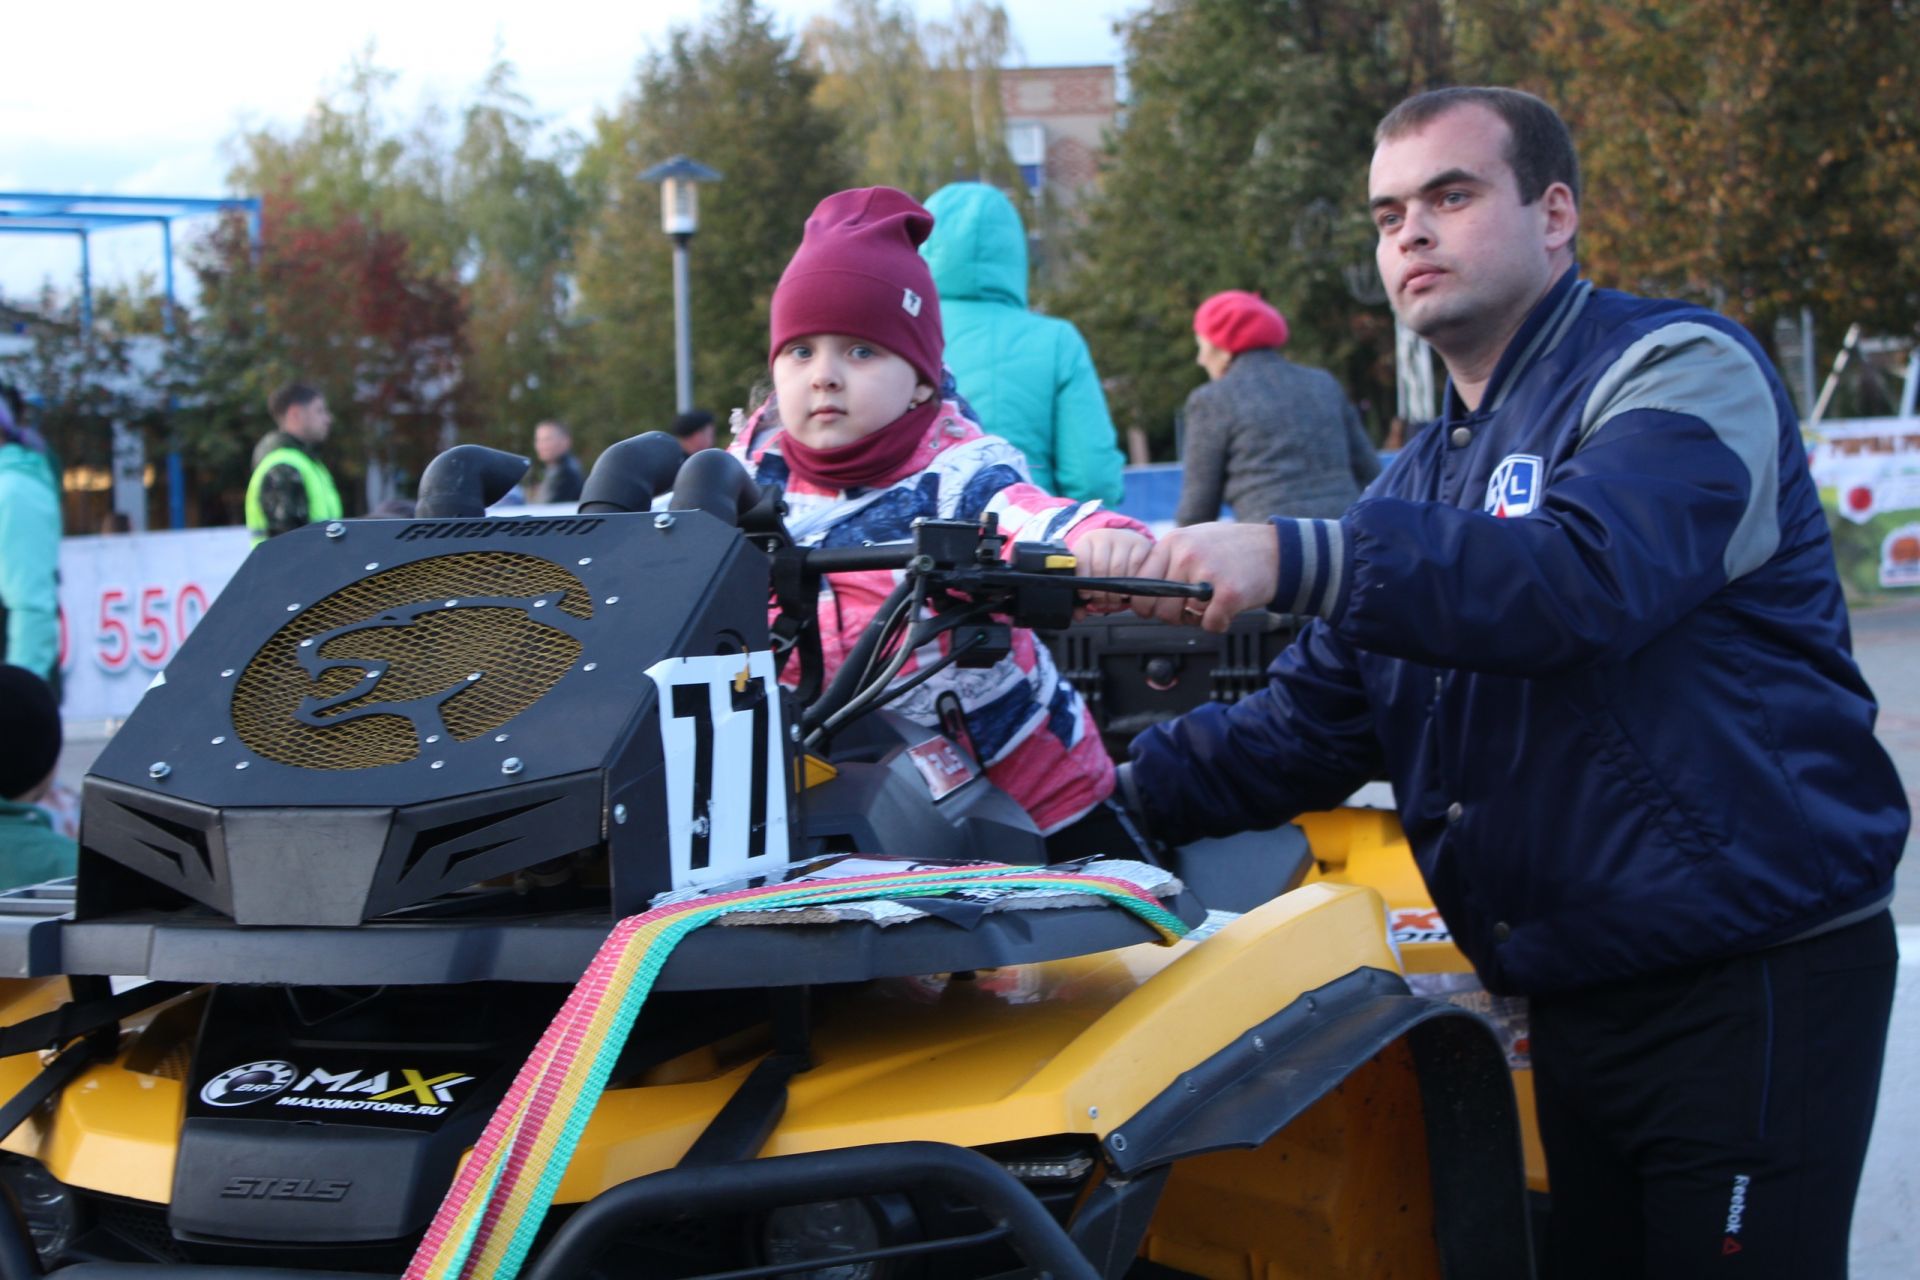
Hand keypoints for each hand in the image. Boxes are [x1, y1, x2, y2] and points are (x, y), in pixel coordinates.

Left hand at [1071, 528, 1153, 617]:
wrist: (1124, 543)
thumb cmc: (1103, 562)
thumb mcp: (1089, 572)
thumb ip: (1081, 593)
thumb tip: (1079, 616)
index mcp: (1086, 541)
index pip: (1081, 560)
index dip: (1083, 581)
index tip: (1085, 596)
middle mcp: (1104, 536)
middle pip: (1100, 566)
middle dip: (1100, 591)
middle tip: (1102, 602)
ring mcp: (1124, 539)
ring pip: (1118, 569)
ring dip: (1116, 590)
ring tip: (1114, 600)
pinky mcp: (1141, 544)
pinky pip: (1135, 568)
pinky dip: (1131, 583)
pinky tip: (1127, 591)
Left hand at [1132, 522, 1277, 630]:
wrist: (1276, 550)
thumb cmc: (1232, 549)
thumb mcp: (1194, 540)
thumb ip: (1167, 560)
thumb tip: (1137, 592)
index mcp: (1174, 542)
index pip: (1139, 584)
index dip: (1144, 604)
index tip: (1155, 607)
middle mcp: (1186, 555)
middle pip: (1157, 607)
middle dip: (1171, 616)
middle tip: (1189, 609)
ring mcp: (1208, 574)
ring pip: (1180, 618)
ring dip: (1195, 619)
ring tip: (1211, 604)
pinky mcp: (1229, 594)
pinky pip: (1209, 625)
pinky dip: (1219, 623)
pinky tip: (1229, 608)